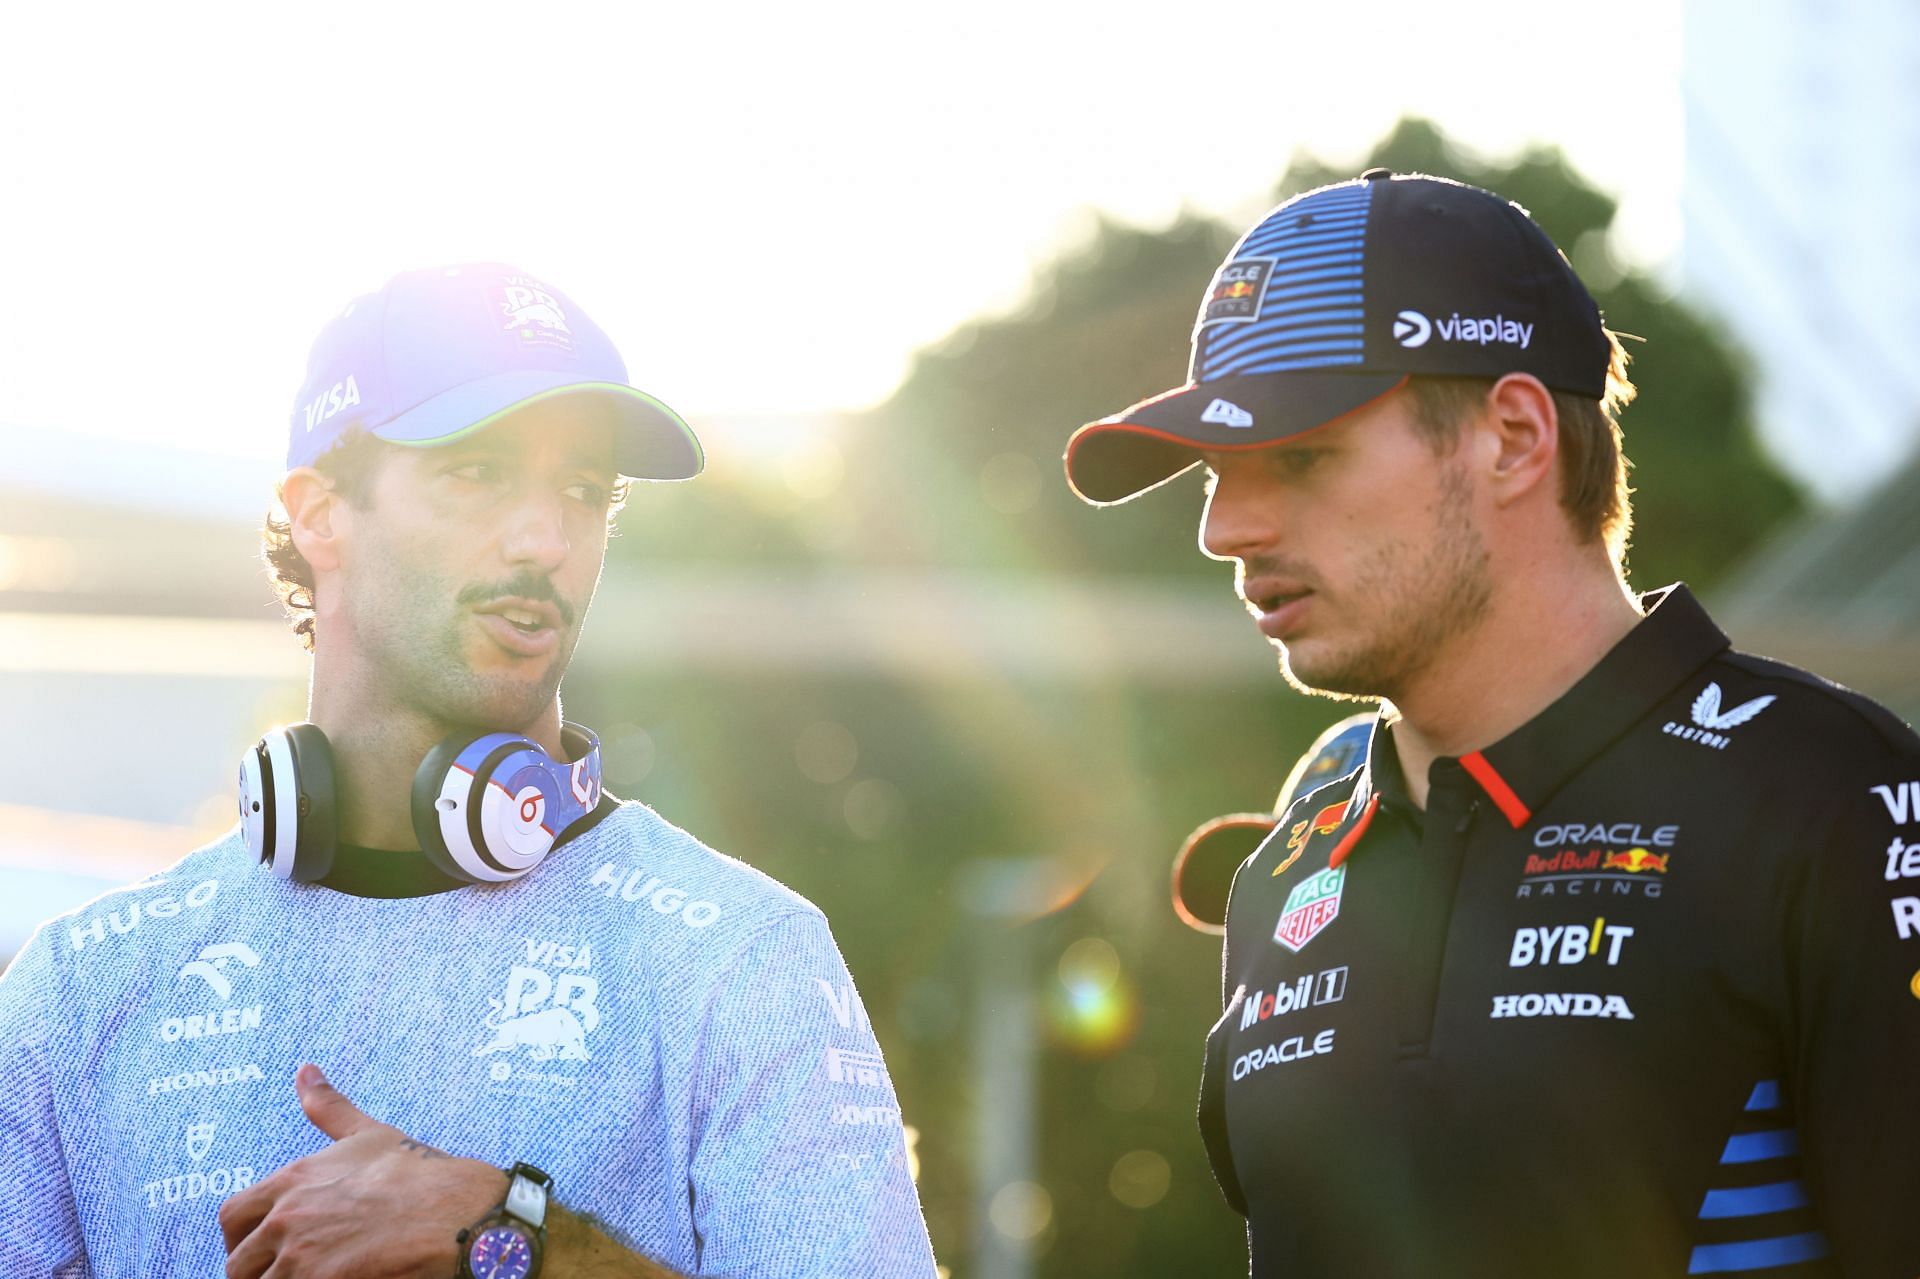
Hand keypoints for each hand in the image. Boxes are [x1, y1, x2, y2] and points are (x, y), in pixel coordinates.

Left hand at [219, 1063, 506, 1278]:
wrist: (455, 1210)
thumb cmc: (417, 1172)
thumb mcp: (368, 1134)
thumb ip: (328, 1106)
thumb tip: (304, 1070)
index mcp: (292, 1181)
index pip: (233, 1216)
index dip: (242, 1237)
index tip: (261, 1248)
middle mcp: (287, 1218)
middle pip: (239, 1262)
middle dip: (256, 1271)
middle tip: (285, 1272)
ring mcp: (301, 1256)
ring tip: (310, 1278)